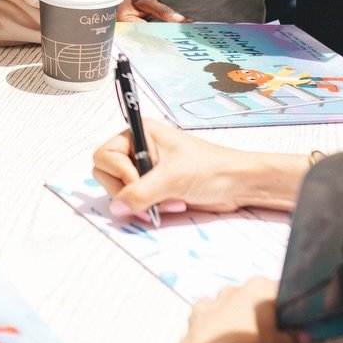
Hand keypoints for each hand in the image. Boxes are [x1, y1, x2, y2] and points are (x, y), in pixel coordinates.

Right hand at [92, 119, 290, 216]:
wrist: (236, 184)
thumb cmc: (209, 169)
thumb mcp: (172, 178)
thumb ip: (140, 192)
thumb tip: (116, 207)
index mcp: (141, 134)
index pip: (105, 155)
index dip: (119, 173)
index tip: (139, 183)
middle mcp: (139, 149)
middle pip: (107, 175)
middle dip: (129, 192)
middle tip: (151, 200)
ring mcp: (145, 169)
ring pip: (121, 192)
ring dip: (142, 202)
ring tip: (168, 202)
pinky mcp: (154, 188)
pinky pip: (136, 202)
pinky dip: (149, 208)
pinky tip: (172, 205)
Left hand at [162, 278, 302, 342]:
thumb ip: (293, 340)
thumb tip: (304, 337)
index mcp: (260, 289)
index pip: (278, 291)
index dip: (285, 307)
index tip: (289, 323)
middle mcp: (234, 290)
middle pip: (250, 295)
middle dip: (256, 309)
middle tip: (264, 333)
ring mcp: (211, 303)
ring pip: (225, 302)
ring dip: (231, 314)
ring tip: (238, 337)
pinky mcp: (193, 319)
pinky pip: (205, 315)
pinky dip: (210, 322)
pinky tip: (214, 336)